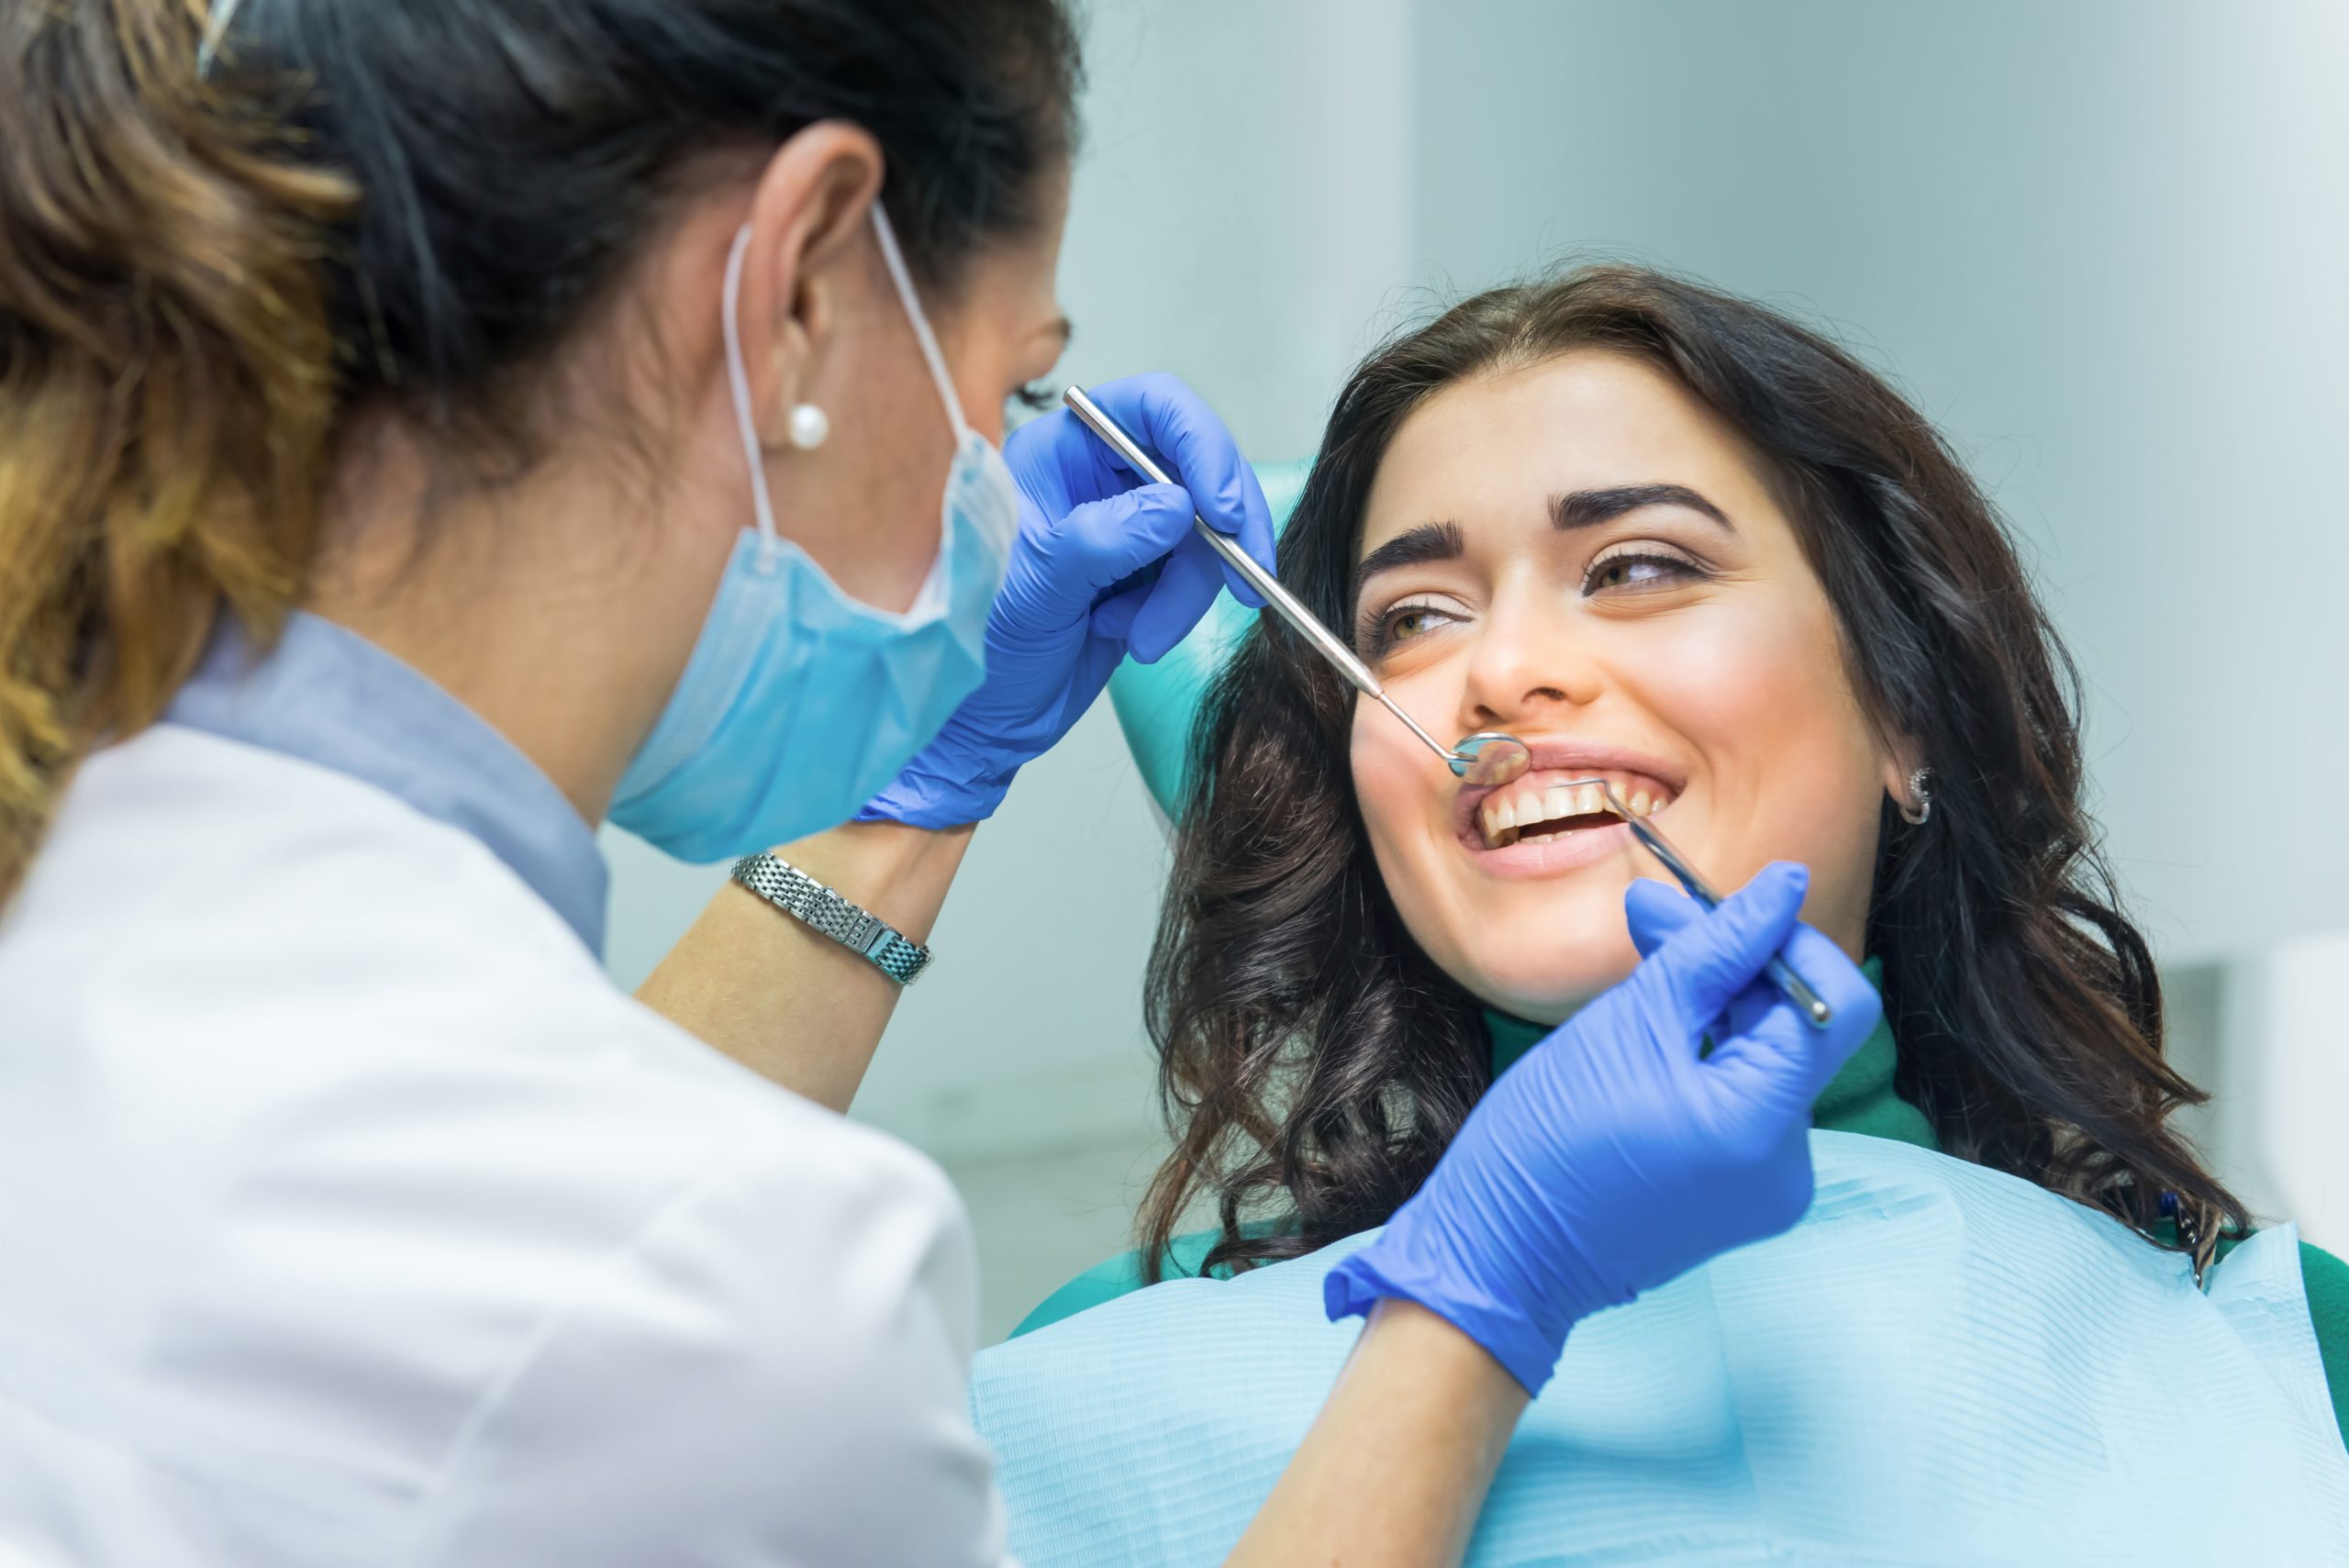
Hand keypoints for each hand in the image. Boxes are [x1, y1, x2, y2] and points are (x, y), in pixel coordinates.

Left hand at [859, 373, 1273, 828]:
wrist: (981, 715)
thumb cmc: (977, 641)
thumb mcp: (1033, 589)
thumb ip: (1102, 539)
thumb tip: (1177, 506)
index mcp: (1060, 451)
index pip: (1151, 407)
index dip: (1202, 445)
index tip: (1223, 510)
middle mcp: (1099, 475)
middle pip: (1197, 468)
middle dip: (1219, 532)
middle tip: (1241, 581)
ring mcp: (1127, 523)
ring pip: (1204, 532)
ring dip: (1189, 590)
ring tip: (1141, 636)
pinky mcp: (1146, 572)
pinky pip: (1196, 575)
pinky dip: (1177, 611)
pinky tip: (1130, 635)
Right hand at [1323, 863, 1881, 1393]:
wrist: (1501, 1254)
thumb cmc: (1547, 1142)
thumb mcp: (1628, 1023)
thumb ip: (1713, 950)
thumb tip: (1784, 884)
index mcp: (1763, 1124)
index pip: (1830, 1001)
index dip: (1784, 940)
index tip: (1718, 903)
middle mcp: (1788, 1163)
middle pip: (1797, 1029)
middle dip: (1732, 965)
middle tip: (1651, 916)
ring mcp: (1768, 1187)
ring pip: (1767, 1060)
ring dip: (1714, 1006)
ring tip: (1639, 970)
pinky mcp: (1740, 1195)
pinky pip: (1743, 1102)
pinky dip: (1706, 1057)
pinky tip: (1648, 1035)